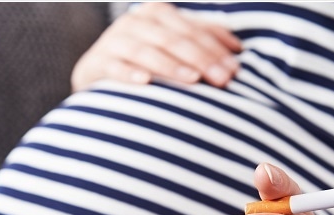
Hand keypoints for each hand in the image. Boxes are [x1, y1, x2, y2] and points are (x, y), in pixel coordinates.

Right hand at [71, 2, 241, 91]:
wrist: (98, 75)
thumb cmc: (146, 62)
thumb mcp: (172, 46)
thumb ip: (201, 40)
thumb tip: (238, 49)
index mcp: (157, 13)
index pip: (192, 29)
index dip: (215, 48)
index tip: (236, 69)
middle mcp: (135, 22)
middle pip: (174, 40)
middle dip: (201, 59)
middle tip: (223, 80)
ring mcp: (114, 41)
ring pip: (146, 51)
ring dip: (171, 66)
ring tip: (193, 80)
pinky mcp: (96, 63)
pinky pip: (114, 67)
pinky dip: (129, 74)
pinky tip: (144, 82)